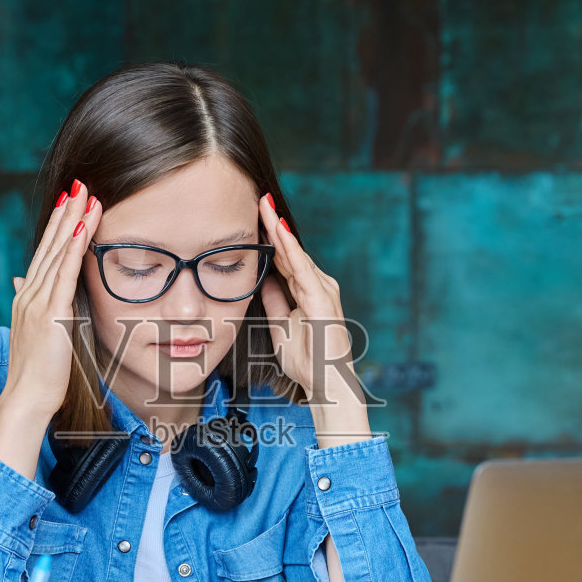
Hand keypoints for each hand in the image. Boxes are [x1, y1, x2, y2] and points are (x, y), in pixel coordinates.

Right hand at [0, 181, 103, 418]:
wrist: (26, 398)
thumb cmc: (36, 372)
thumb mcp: (35, 331)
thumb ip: (33, 303)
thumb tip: (20, 280)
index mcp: (28, 297)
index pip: (45, 253)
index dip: (57, 225)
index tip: (70, 200)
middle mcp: (30, 293)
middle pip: (50, 244)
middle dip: (65, 212)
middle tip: (79, 183)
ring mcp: (38, 301)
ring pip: (57, 251)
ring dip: (72, 220)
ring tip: (86, 193)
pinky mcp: (50, 313)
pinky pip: (63, 273)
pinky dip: (72, 247)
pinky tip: (82, 226)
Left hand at [257, 195, 370, 444]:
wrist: (327, 385)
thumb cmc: (308, 361)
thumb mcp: (280, 326)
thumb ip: (273, 302)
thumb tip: (262, 281)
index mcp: (307, 291)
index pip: (285, 258)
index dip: (269, 237)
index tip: (254, 214)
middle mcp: (318, 285)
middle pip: (291, 250)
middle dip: (273, 223)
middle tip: (258, 196)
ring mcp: (322, 290)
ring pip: (296, 253)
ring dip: (279, 228)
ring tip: (263, 204)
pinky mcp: (322, 299)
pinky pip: (302, 268)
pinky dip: (289, 248)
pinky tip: (277, 231)